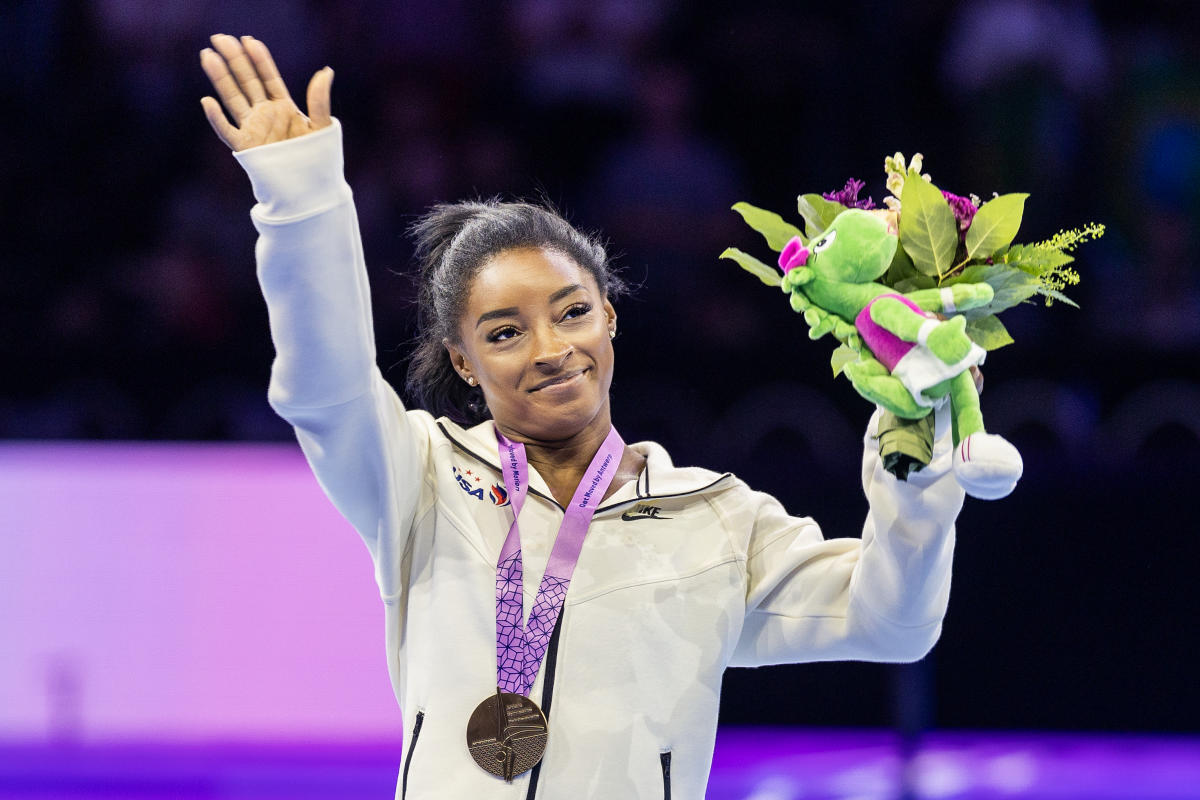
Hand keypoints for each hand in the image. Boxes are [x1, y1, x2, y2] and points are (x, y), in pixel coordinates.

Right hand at [200, 34, 331, 150]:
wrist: (309, 189)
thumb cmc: (317, 158)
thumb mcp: (321, 127)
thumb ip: (319, 101)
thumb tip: (326, 71)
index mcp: (283, 107)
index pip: (268, 77)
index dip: (259, 59)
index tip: (249, 40)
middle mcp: (265, 114)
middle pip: (246, 82)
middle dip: (234, 60)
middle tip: (220, 38)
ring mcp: (253, 129)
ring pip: (233, 99)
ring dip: (220, 78)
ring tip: (208, 55)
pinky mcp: (245, 148)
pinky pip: (227, 131)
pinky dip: (216, 118)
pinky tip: (207, 101)